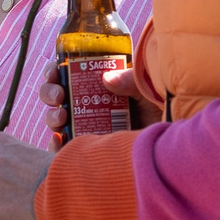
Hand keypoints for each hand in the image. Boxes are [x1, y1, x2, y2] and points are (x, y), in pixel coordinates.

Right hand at [41, 62, 162, 137]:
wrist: (169, 139)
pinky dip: (56, 144)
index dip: (55, 71)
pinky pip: (66, 147)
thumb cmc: (161, 107)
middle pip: (57, 95)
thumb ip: (129, 80)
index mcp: (99, 83)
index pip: (68, 72)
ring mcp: (88, 125)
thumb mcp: (146, 87)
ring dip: (52, 117)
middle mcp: (90, 103)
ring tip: (61, 117)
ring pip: (57, 120)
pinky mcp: (90, 147)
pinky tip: (58, 140)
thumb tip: (107, 79)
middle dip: (49, 93)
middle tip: (59, 96)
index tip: (55, 72)